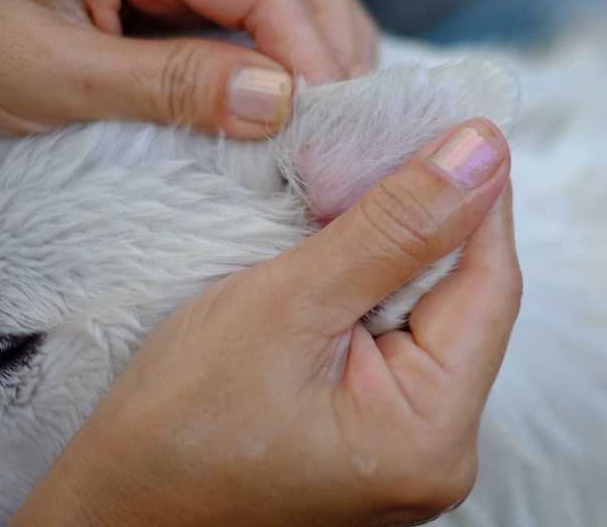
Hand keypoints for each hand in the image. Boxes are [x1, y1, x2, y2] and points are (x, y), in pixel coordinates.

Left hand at [0, 0, 376, 137]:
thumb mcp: (52, 75)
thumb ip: (171, 84)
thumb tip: (283, 102)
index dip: (312, 56)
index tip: (330, 132)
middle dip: (329, 48)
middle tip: (335, 133)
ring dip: (309, 57)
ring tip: (312, 131)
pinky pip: (244, 23)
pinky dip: (272, 67)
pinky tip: (272, 116)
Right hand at [13, 119, 520, 525]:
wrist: (116, 504)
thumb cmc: (178, 422)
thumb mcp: (287, 303)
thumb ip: (391, 227)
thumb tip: (480, 152)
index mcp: (431, 433)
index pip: (490, 284)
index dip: (476, 193)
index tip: (456, 118)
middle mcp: (439, 448)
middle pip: (466, 298)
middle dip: (431, 215)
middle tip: (390, 141)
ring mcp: (410, 444)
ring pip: (432, 311)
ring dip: (399, 245)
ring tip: (356, 185)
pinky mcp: (379, 430)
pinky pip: (401, 337)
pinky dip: (377, 282)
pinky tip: (343, 245)